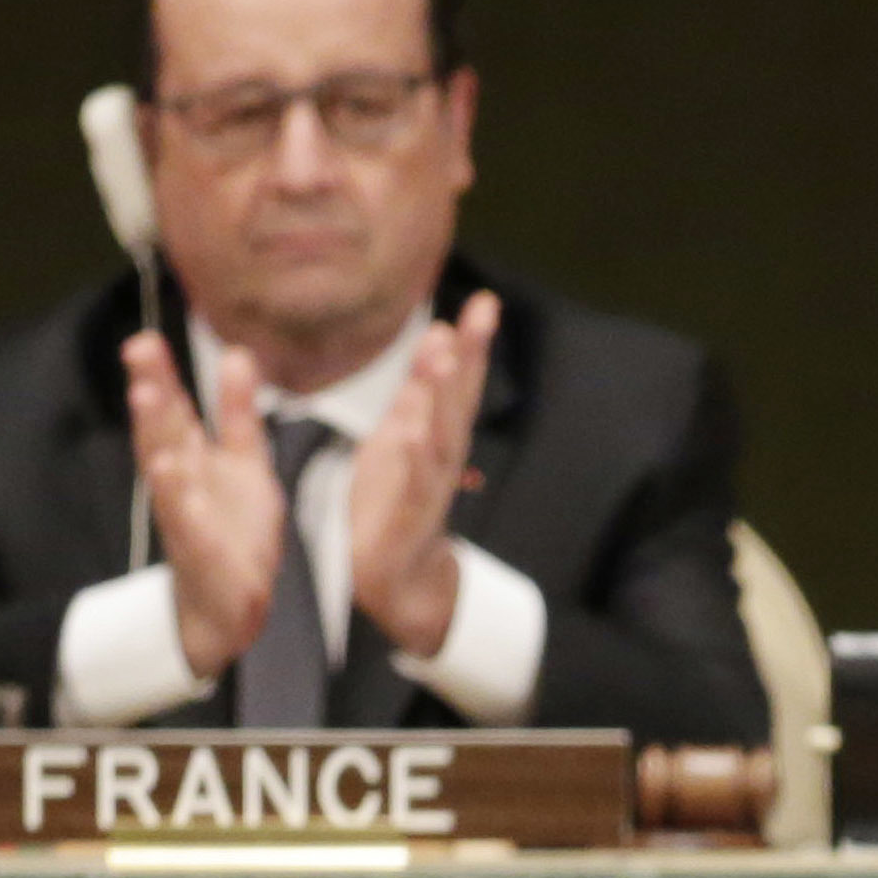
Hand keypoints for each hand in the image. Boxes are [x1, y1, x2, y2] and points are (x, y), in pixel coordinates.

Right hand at [124, 330, 291, 676]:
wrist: (225, 607)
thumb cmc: (230, 532)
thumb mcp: (243, 463)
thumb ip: (237, 413)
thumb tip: (237, 353)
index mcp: (192, 458)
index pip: (174, 409)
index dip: (161, 375)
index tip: (144, 339)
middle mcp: (182, 484)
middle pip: (163, 431)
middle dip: (153, 392)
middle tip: (139, 352)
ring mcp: (187, 519)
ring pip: (167, 475)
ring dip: (157, 438)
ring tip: (146, 400)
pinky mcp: (202, 555)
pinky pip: (190, 526)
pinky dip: (182, 502)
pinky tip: (170, 473)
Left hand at [342, 289, 499, 656]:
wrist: (394, 576)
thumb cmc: (393, 501)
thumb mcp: (402, 434)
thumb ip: (419, 391)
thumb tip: (440, 337)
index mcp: (436, 434)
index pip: (459, 382)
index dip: (472, 344)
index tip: (484, 302)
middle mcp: (441, 456)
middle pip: (459, 401)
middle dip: (471, 357)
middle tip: (483, 312)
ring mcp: (427, 487)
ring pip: (439, 437)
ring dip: (442, 398)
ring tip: (445, 356)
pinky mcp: (406, 517)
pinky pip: (411, 485)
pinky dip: (414, 459)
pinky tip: (414, 430)